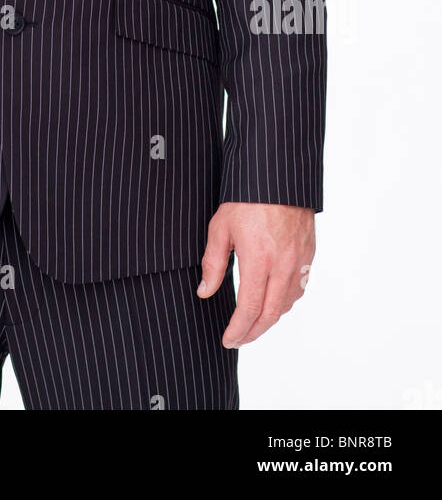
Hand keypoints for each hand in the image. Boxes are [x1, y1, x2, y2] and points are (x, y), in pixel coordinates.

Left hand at [197, 202, 314, 347]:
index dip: (237, 330)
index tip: (228, 339)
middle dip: (253, 333)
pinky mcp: (308, 254)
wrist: (278, 175)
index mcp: (259, 260)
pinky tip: (274, 301)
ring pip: (287, 304)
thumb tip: (205, 291)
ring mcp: (299, 261)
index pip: (248, 309)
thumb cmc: (246, 197)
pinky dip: (285, 302)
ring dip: (269, 319)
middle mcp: (283, 266)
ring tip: (253, 323)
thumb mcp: (220, 227)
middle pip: (270, 314)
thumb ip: (212, 263)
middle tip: (239, 339)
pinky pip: (299, 288)